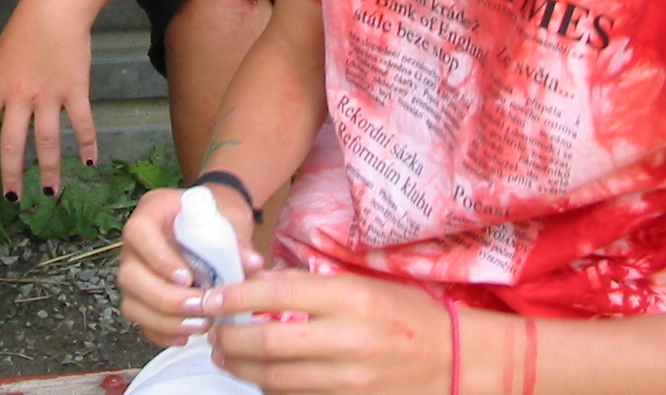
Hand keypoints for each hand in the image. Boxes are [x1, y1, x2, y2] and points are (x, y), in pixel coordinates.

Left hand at [0, 0, 95, 197]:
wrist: (56, 5)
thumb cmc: (25, 26)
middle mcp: (20, 95)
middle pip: (11, 143)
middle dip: (10, 174)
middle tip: (12, 198)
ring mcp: (48, 94)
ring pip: (47, 141)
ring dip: (49, 169)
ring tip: (52, 191)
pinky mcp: (75, 88)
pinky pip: (81, 122)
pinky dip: (87, 143)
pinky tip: (90, 161)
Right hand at [118, 185, 264, 345]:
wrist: (213, 227)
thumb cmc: (216, 219)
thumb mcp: (228, 221)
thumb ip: (237, 243)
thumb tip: (253, 264)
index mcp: (153, 211)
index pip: (139, 233)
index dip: (158, 259)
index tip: (187, 278)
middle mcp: (135, 244)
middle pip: (130, 275)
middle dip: (165, 299)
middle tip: (200, 306)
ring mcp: (135, 272)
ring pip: (132, 303)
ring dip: (165, 321)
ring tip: (201, 324)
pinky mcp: (140, 297)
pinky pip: (141, 321)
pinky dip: (162, 332)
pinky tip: (187, 334)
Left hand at [203, 271, 451, 394]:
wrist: (454, 360)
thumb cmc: (406, 314)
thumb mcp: (361, 284)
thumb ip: (310, 285)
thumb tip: (259, 283)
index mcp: (349, 297)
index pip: (276, 293)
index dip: (235, 297)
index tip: (211, 298)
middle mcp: (347, 338)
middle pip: (268, 344)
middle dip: (229, 341)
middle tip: (212, 335)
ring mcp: (349, 378)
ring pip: (276, 380)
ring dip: (241, 369)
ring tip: (225, 358)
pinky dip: (270, 389)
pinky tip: (259, 379)